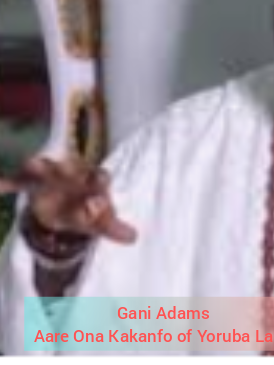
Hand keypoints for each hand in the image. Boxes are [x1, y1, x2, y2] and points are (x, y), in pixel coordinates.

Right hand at [0, 155, 136, 244]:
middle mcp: (75, 172)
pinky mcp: (33, 182)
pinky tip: (0, 184)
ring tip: (33, 163)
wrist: (67, 208)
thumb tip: (133, 238)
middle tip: (67, 169)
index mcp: (94, 180)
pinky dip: (9, 181)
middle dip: (66, 170)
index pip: (98, 179)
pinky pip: (20, 180)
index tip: (95, 202)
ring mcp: (53, 175)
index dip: (98, 186)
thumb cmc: (89, 211)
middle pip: (71, 169)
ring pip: (45, 168)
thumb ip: (113, 227)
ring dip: (39, 166)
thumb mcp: (99, 222)